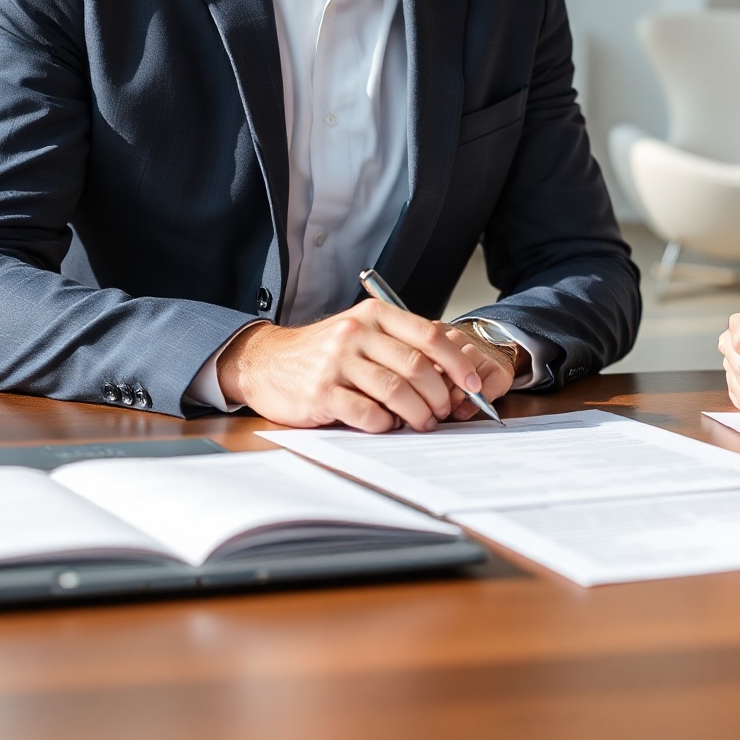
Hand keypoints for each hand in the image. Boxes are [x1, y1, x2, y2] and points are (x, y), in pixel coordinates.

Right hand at [216, 302, 517, 430]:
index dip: (458, 363)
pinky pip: (367, 414)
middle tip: (442, 411)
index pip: (430, 335)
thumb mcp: (361, 333)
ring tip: (422, 422)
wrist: (267, 362)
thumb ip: (401, 343)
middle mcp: (356, 333)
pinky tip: (386, 424)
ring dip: (418, 413)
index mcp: (374, 315)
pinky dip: (385, 424)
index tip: (472, 384)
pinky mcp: (321, 392)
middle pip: (417, 366)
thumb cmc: (324, 352)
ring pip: (396, 391)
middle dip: (439, 395)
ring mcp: (337, 362)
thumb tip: (452, 368)